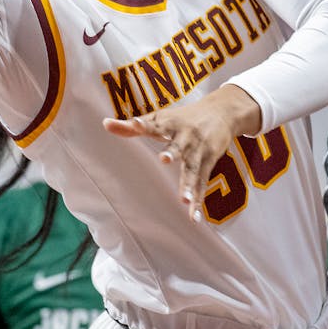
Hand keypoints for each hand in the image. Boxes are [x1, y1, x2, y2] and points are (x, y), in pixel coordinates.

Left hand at [103, 84, 261, 222]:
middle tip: (165, 159)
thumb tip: (104, 123)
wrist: (223, 111)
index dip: (143, 125)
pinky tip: (194, 218)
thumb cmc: (184, 117)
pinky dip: (199, 201)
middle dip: (172, 153)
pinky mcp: (210, 161)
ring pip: (193, 169)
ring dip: (190, 185)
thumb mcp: (160, 118)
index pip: (154, 125)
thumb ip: (132, 127)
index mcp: (170, 124)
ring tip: (184, 201)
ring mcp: (199, 150)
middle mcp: (186, 137)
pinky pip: (203, 183)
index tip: (134, 123)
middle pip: (179, 146)